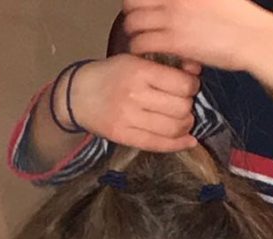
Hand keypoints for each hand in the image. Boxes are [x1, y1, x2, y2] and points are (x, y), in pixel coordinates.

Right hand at [66, 54, 200, 151]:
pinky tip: (189, 141)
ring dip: (185, 126)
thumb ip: (163, 66)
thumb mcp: (134, 60)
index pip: (181, 84)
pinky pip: (158, 144)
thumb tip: (196, 71)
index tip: (190, 86)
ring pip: (173, 128)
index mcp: (139, 70)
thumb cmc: (110, 75)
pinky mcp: (123, 136)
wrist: (76, 95)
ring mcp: (128, 118)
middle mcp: (134, 94)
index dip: (193, 86)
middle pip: (180, 107)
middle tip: (186, 105)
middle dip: (189, 107)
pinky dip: (178, 144)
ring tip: (184, 121)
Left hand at [122, 0, 269, 72]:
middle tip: (139, 24)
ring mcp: (172, 17)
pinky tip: (147, 54)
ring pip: (132, 23)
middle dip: (131, 14)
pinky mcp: (174, 40)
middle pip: (132, 1)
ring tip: (142, 41)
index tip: (143, 8)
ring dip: (134, 33)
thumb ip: (193, 0)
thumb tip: (183, 6)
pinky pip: (141, 43)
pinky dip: (139, 50)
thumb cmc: (239, 18)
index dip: (139, 0)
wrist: (252, 37)